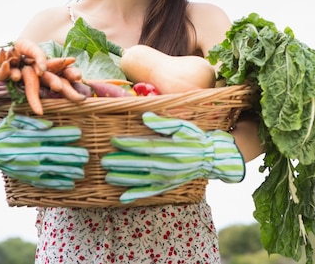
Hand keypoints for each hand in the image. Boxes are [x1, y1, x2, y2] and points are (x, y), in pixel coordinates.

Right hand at [0, 114, 88, 188]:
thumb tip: (48, 125)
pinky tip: (70, 184)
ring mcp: (28, 167)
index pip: (50, 136)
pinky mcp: (27, 177)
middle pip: (54, 155)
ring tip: (82, 171)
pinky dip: (57, 184)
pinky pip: (44, 182)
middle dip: (71, 155)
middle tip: (87, 155)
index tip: (79, 133)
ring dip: (68, 171)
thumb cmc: (4, 130)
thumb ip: (31, 121)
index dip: (65, 135)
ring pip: (51, 170)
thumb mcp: (14, 119)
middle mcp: (29, 153)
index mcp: (27, 138)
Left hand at [101, 112, 244, 202]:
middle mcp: (168, 165)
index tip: (113, 140)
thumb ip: (163, 122)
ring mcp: (167, 178)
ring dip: (124, 179)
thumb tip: (145, 116)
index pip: (146, 145)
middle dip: (121, 162)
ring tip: (108, 176)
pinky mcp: (167, 186)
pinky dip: (136, 195)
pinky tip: (123, 197)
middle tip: (104, 161)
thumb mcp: (182, 126)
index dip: (129, 143)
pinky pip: (150, 192)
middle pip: (141, 164)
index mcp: (171, 148)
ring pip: (142, 179)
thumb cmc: (194, 138)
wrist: (210, 158)